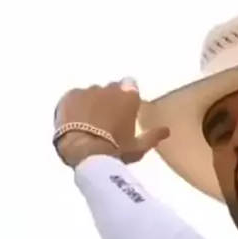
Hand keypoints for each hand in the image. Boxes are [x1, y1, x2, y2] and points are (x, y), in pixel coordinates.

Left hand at [54, 80, 169, 167]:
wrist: (85, 153)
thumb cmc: (116, 151)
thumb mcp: (139, 148)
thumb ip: (152, 136)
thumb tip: (166, 130)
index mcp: (129, 97)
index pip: (130, 85)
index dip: (126, 97)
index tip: (124, 110)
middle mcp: (110, 88)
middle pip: (110, 89)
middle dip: (109, 100)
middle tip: (106, 121)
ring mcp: (89, 90)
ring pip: (92, 93)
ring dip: (92, 103)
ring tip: (88, 123)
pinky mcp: (70, 96)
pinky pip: (75, 97)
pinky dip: (76, 106)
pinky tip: (74, 121)